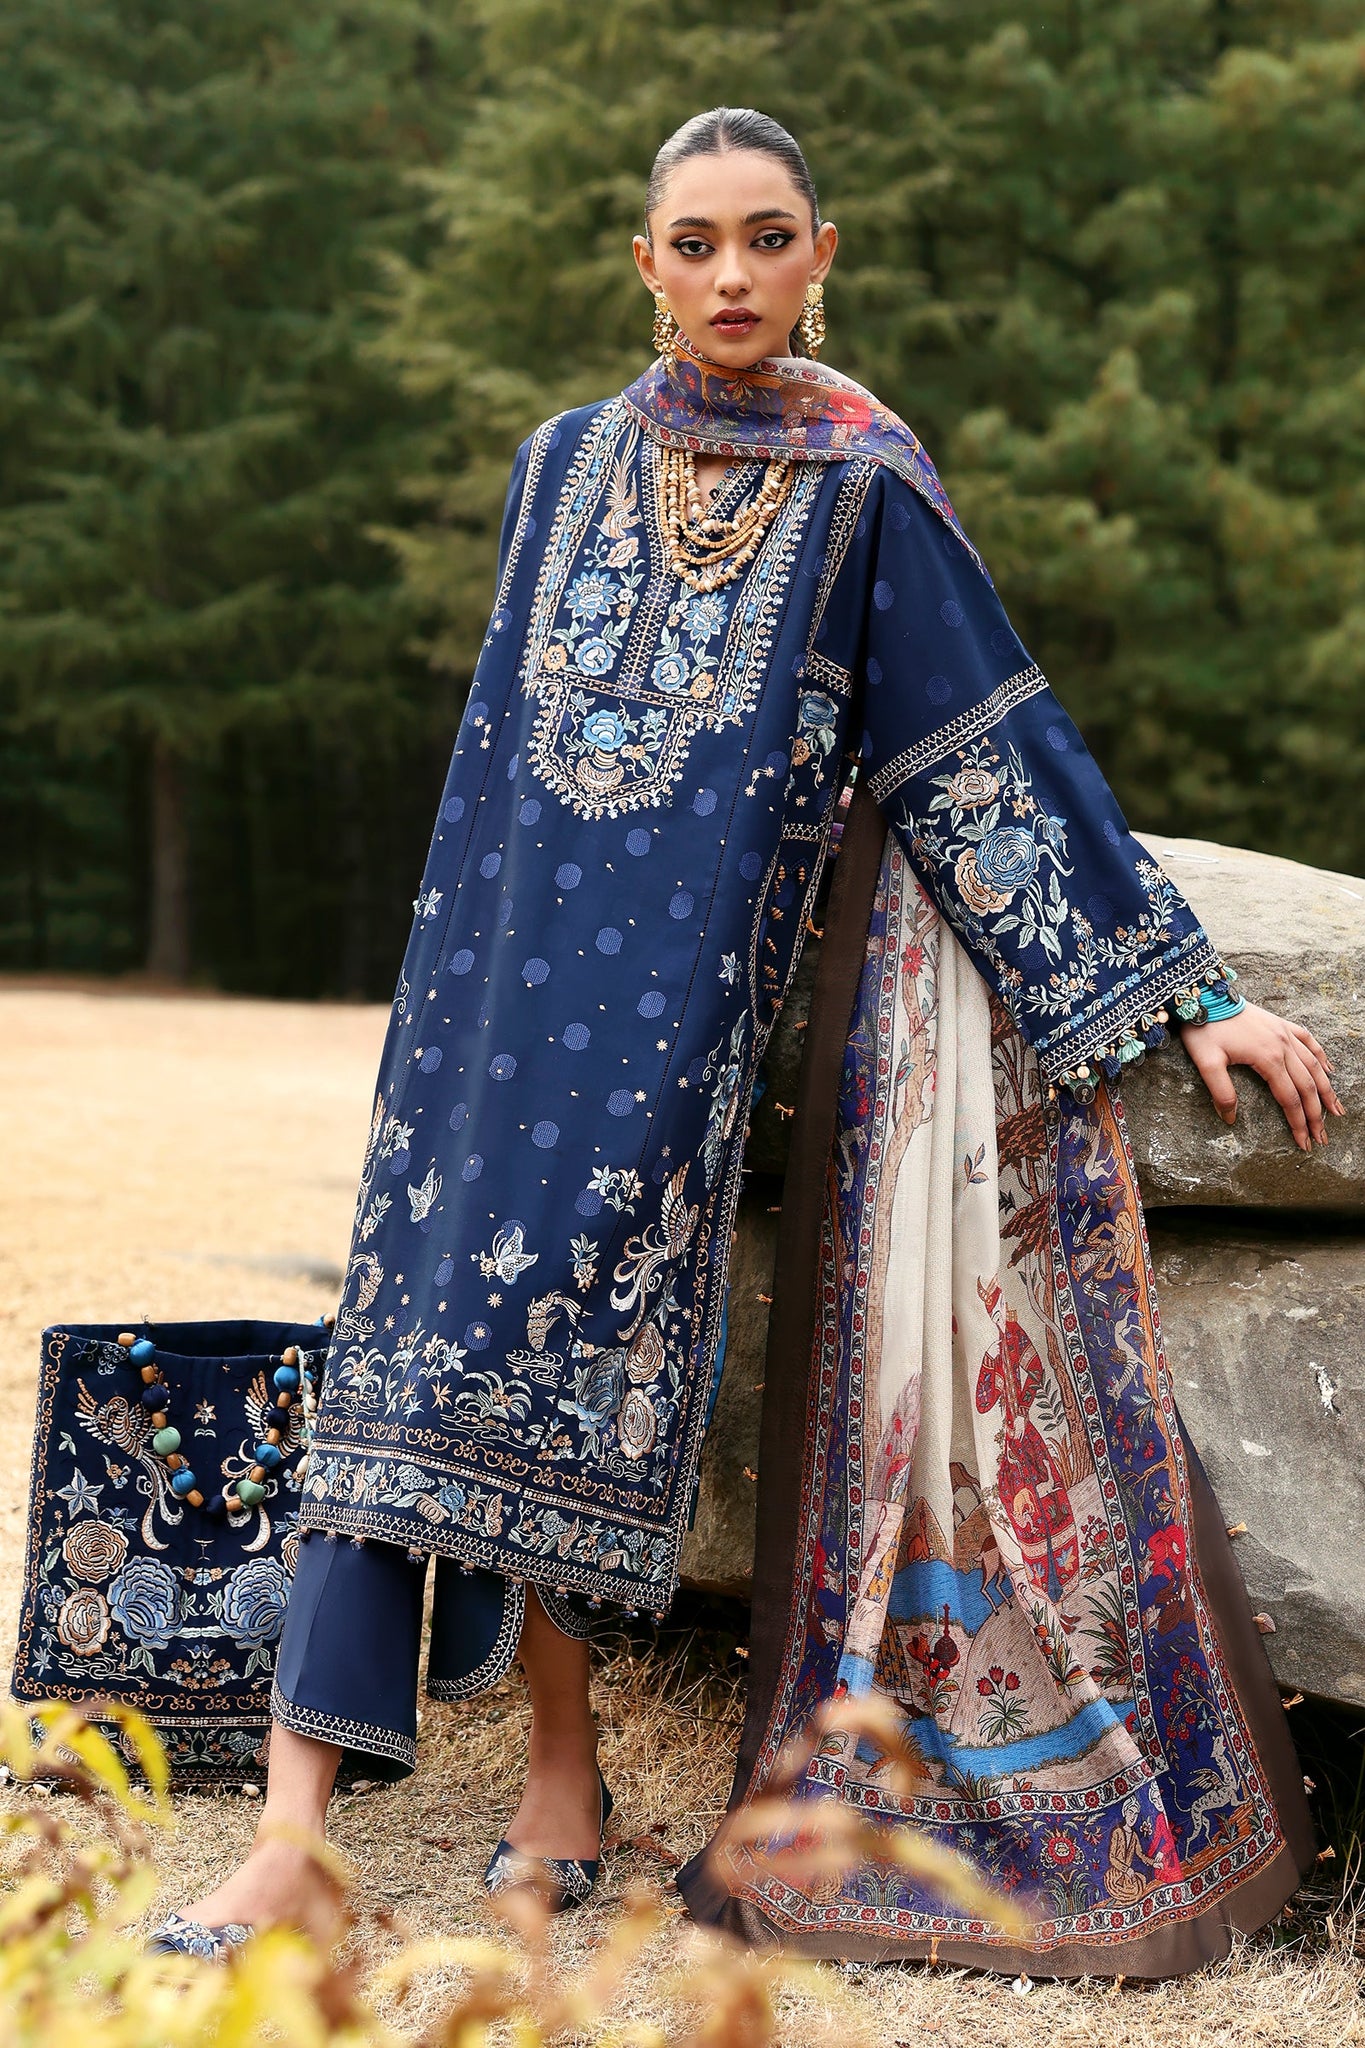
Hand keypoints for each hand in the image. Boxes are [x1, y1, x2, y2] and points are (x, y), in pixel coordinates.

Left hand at [1177, 1001, 1344, 1151]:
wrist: (1204, 994)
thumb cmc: (1204, 1029)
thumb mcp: (1206, 1063)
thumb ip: (1220, 1092)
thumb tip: (1230, 1119)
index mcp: (1268, 1059)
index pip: (1289, 1099)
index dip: (1298, 1123)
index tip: (1304, 1143)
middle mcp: (1283, 1046)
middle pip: (1307, 1086)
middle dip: (1316, 1115)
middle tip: (1321, 1137)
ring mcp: (1284, 1033)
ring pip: (1313, 1065)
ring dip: (1326, 1090)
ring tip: (1336, 1110)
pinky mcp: (1280, 1024)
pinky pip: (1309, 1040)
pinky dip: (1321, 1056)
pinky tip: (1328, 1069)